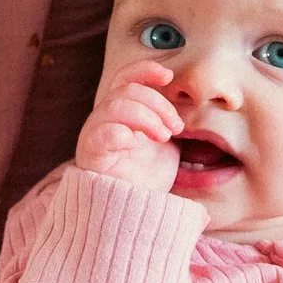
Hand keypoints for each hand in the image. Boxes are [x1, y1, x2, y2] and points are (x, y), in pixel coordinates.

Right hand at [74, 62, 181, 192]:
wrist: (136, 212)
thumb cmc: (147, 176)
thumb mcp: (165, 140)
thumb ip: (169, 119)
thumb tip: (190, 100)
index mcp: (121, 111)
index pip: (126, 78)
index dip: (145, 71)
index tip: (168, 75)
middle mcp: (104, 118)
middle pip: (126, 90)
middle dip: (157, 103)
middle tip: (176, 126)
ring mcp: (95, 135)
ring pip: (115, 106)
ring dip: (146, 116)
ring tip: (163, 136)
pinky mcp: (92, 155)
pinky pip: (101, 133)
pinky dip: (121, 133)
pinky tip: (135, 143)